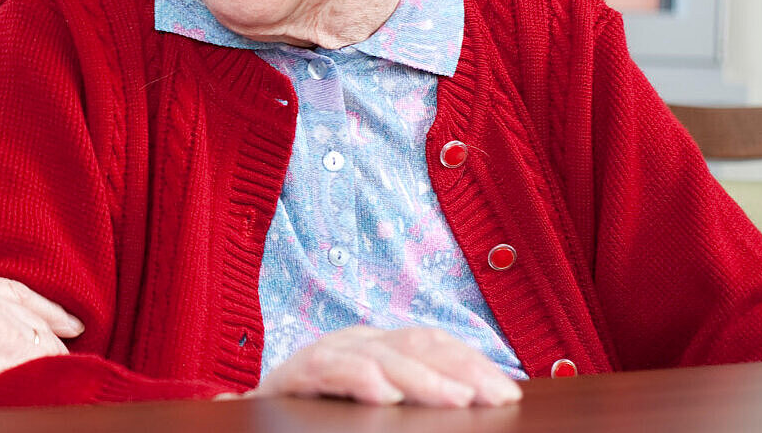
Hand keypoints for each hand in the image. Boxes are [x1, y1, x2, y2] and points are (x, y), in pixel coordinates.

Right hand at [0, 259, 83, 418]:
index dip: (24, 298)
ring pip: (38, 335)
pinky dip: (53, 370)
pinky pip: (43, 359)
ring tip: (66, 363)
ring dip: (51, 351)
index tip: (43, 307)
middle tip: (73, 328)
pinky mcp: (11, 348)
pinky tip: (61, 378)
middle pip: (27, 307)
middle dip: (51, 318)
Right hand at [250, 326, 521, 406]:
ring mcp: (326, 352)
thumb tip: (485, 398)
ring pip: (380, 355)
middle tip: (496, 397)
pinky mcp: (294, 372)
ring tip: (457, 399)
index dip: (471, 362)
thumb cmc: (323, 415)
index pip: (432, 342)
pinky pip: (329, 368)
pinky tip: (385, 394)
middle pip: (415, 343)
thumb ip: (417, 398)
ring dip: (421, 377)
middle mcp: (355, 341)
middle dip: (461, 369)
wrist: (253, 421)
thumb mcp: (379, 403)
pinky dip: (359, 378)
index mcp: (379, 346)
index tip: (508, 391)